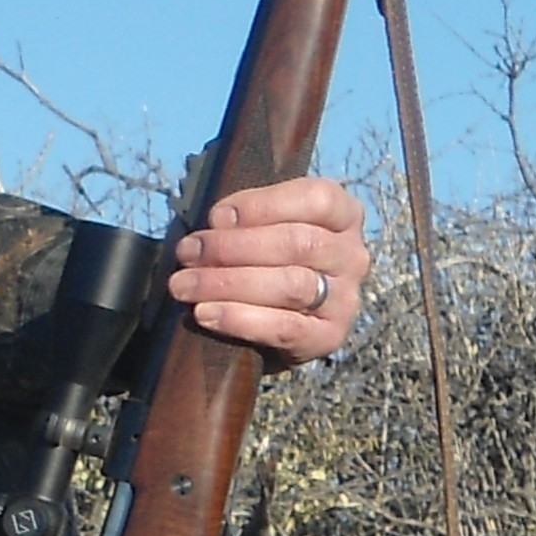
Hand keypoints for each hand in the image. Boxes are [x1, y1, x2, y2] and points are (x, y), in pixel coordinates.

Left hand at [170, 174, 370, 366]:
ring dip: (228, 283)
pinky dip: (240, 319)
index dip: (263, 205)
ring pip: (291, 285)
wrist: (272, 322)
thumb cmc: (262, 260)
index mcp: (342, 216)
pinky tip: (205, 313)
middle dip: (231, 247)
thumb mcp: (259, 227)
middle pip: (297, 243)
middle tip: (187, 253)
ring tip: (183, 285)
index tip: (216, 217)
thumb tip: (218, 221)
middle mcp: (351, 255)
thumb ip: (244, 218)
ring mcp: (346, 298)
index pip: (317, 199)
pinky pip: (286, 328)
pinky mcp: (329, 336)